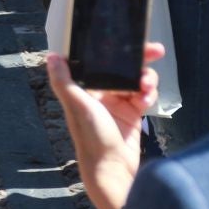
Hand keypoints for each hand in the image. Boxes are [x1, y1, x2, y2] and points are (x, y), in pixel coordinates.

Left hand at [43, 49, 162, 208]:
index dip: (113, 50)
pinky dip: (149, 94)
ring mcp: (117, 103)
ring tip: (148, 85)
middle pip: (121, 68)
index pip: (99, 61)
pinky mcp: (132, 113)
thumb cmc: (91, 138)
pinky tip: (148, 99)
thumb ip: (64, 82)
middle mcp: (100, 93)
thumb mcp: (78, 107)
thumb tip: (52, 56)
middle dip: (139, 59)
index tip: (128, 40)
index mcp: (84, 88)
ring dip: (146, 79)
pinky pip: (144, 96)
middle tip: (156, 50)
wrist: (113, 169)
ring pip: (135, 80)